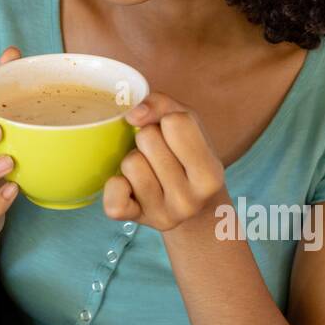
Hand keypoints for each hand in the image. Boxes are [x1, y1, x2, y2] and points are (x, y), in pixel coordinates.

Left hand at [103, 91, 226, 231]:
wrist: (191, 210)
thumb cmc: (187, 157)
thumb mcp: (188, 125)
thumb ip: (163, 104)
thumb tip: (133, 114)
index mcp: (210, 173)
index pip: (176, 122)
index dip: (168, 121)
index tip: (173, 135)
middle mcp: (190, 199)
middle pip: (148, 139)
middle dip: (149, 139)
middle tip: (160, 155)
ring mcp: (163, 214)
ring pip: (130, 163)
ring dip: (134, 159)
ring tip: (149, 170)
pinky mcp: (135, 220)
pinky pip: (114, 199)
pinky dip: (115, 187)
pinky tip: (128, 187)